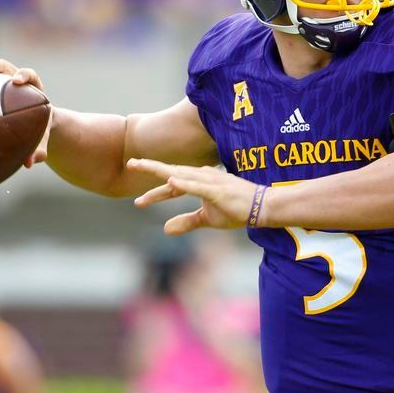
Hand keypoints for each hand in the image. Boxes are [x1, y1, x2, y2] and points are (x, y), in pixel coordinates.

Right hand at [0, 58, 50, 166]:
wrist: (28, 121)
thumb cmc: (35, 129)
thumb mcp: (40, 138)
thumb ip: (38, 148)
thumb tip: (30, 163)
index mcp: (31, 86)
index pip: (29, 74)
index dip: (24, 75)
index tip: (16, 81)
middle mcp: (12, 77)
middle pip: (0, 65)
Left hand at [128, 159, 257, 233]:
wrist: (263, 208)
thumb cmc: (237, 210)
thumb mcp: (207, 219)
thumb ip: (186, 222)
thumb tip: (165, 229)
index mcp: (199, 183)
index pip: (172, 185)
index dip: (155, 193)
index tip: (138, 201)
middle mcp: (202, 178)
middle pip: (172, 173)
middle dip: (150, 168)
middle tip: (130, 162)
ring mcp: (211, 182)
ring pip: (182, 175)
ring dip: (162, 171)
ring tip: (144, 166)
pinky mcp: (219, 190)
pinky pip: (198, 186)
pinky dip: (185, 182)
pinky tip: (171, 180)